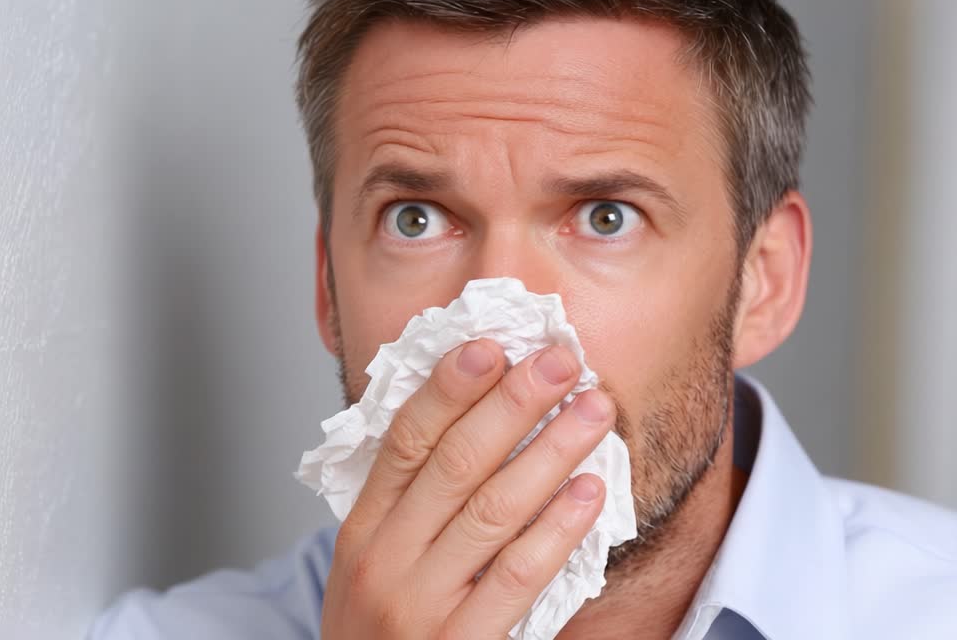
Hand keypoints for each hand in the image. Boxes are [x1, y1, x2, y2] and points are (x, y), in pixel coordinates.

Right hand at [320, 339, 615, 638]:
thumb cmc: (383, 633)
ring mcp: (420, 606)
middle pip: (456, 462)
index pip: (405, 442)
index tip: (492, 346)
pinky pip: (518, 577)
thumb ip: (412, 504)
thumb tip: (477, 421)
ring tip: (595, 411)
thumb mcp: (375, 565)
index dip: (449, 389)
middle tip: (562, 361)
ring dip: (551, 451)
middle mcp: (384, 562)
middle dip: (515, 403)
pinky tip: (591, 491)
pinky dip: (558, 529)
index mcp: (362, 531)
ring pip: (494, 510)